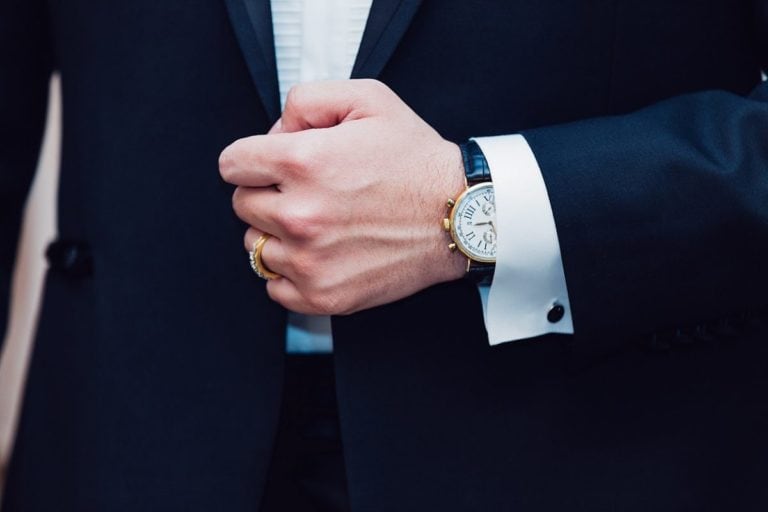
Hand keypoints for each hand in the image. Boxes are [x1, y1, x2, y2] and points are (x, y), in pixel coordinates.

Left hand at [219, 79, 466, 314]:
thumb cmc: (416, 161)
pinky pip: (274, 287)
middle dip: (266, 193)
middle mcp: (300, 214)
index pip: (232, 164)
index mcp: (303, 162)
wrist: (459, 217)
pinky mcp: (323, 295)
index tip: (273, 165)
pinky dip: (289, 273)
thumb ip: (307, 100)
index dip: (253, 159)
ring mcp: (310, 261)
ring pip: (255, 246)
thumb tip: (274, 131)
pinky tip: (319, 254)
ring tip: (319, 224)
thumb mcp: (368, 99)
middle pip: (242, 204)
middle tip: (307, 192)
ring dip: (278, 234)